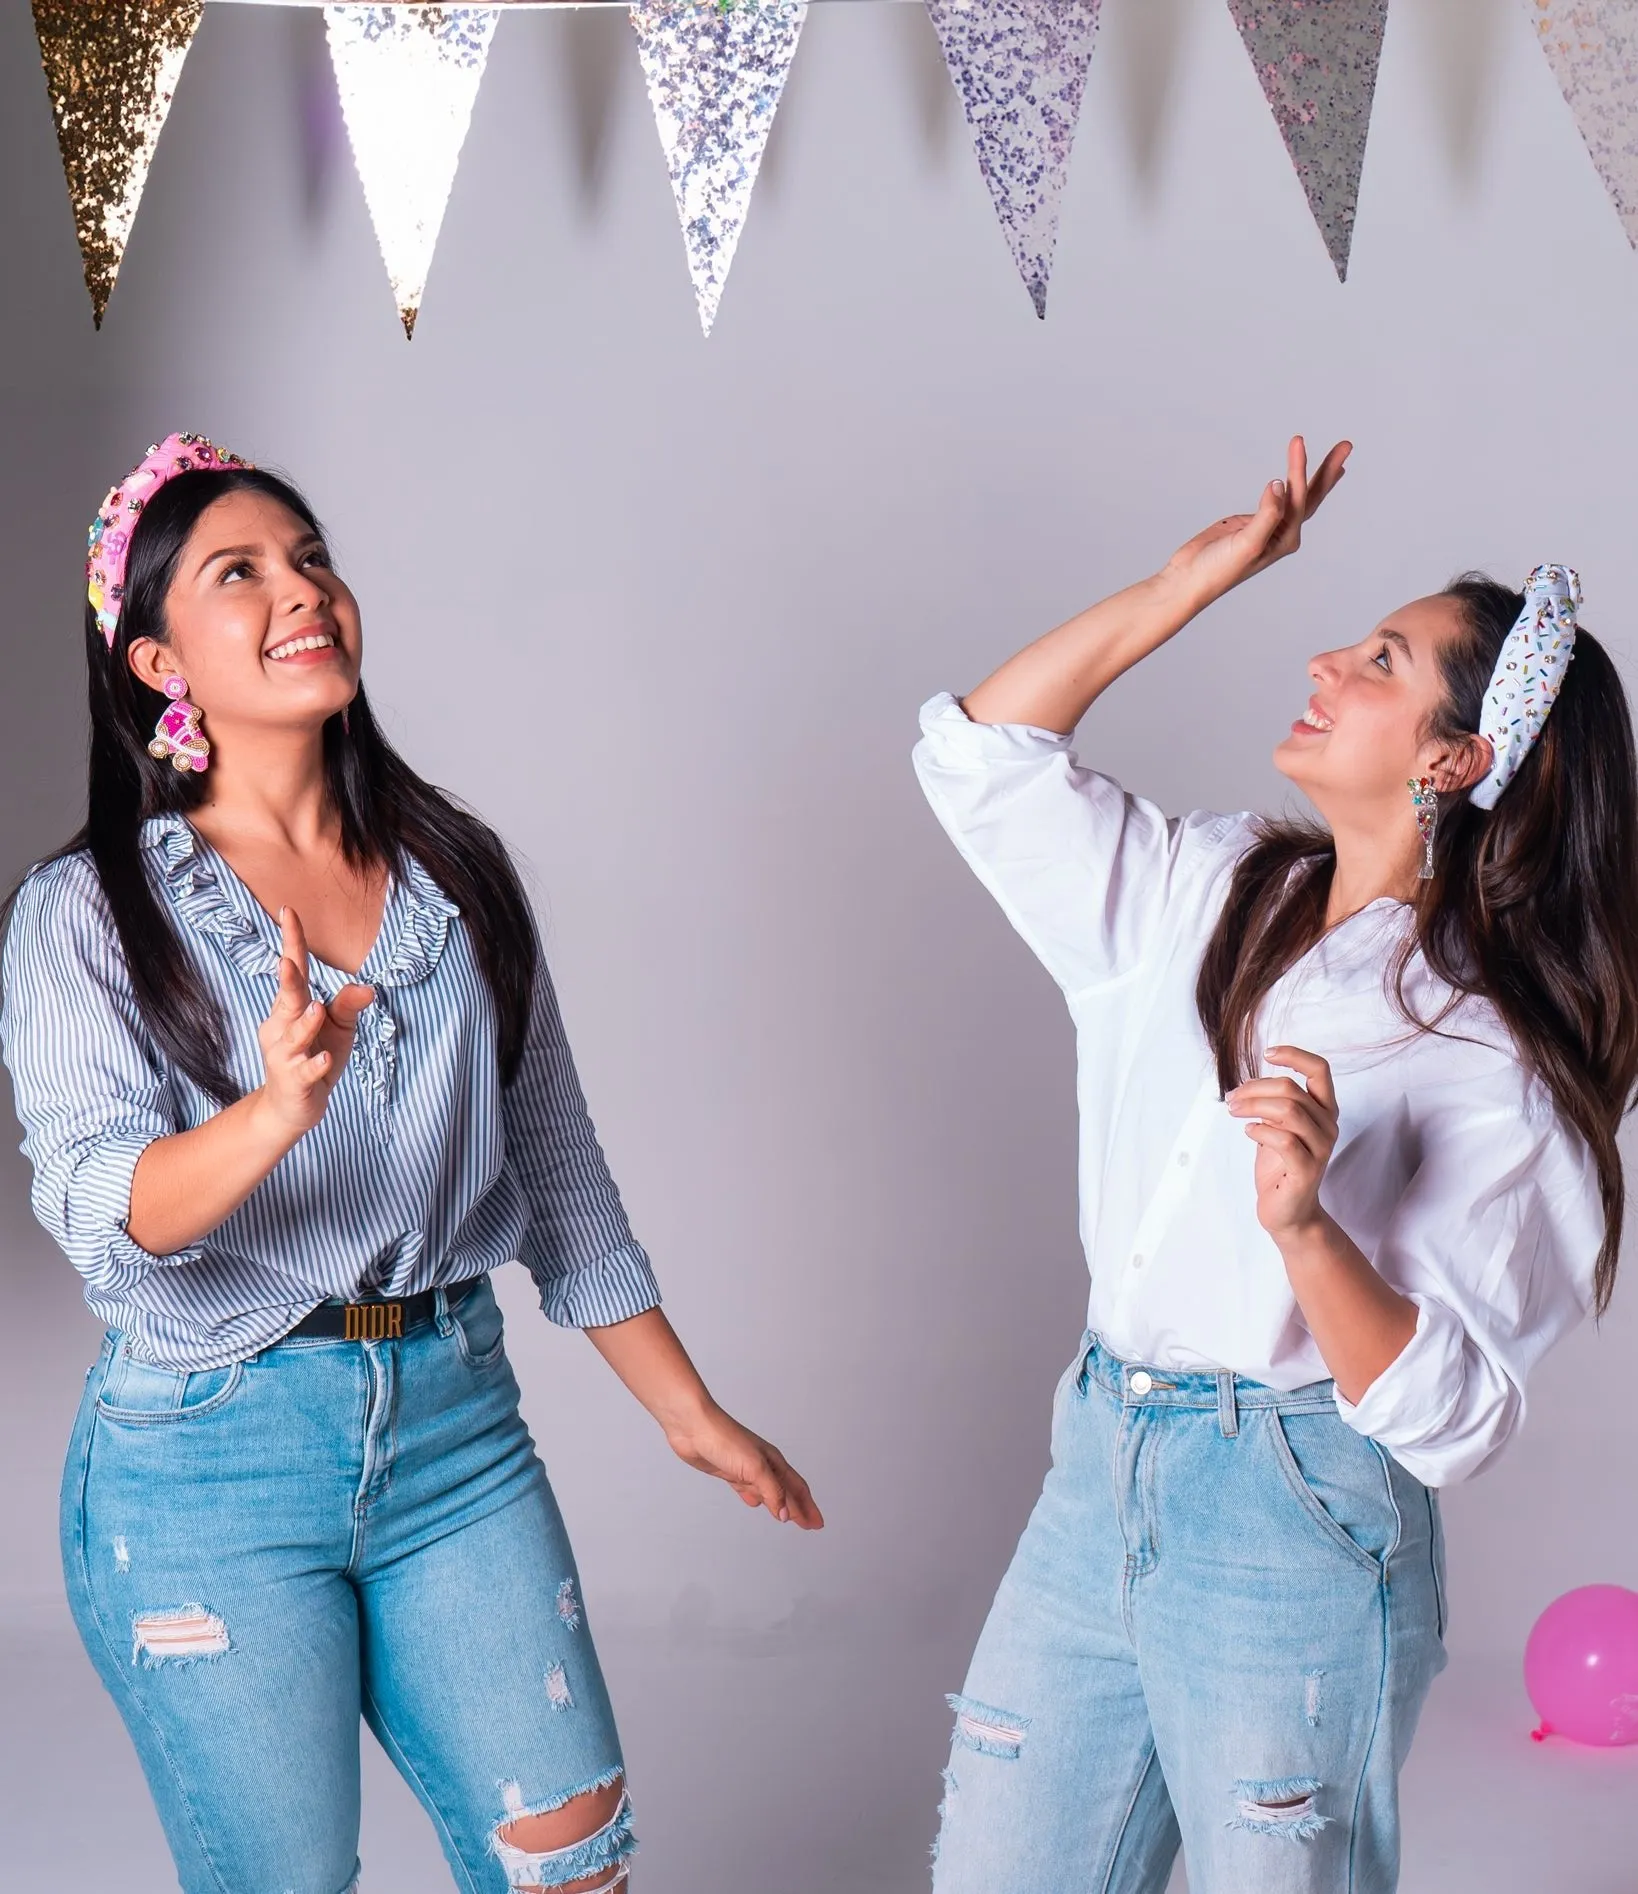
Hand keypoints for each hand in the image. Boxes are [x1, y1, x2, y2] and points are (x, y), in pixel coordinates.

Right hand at [255, 907, 373, 1139]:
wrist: (292, 1107)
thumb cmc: (315, 1056)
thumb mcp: (338, 1028)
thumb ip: (348, 1005)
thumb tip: (368, 986)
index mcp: (292, 1008)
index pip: (293, 970)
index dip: (291, 942)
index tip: (288, 911)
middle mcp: (282, 1027)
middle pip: (287, 999)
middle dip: (287, 980)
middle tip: (286, 960)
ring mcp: (285, 1055)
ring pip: (295, 1036)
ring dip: (305, 1024)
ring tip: (316, 1009)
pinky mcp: (294, 1081)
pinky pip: (305, 1071)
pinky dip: (315, 1066)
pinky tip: (324, 1062)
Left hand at [666, 1402, 824, 1529]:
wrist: (693, 1427)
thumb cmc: (724, 1438)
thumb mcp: (755, 1468)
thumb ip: (772, 1492)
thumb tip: (786, 1514)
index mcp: (774, 1462)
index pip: (797, 1489)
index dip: (809, 1507)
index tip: (817, 1523)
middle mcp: (763, 1465)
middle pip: (787, 1492)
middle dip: (799, 1508)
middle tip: (809, 1525)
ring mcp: (746, 1469)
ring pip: (768, 1492)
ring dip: (779, 1505)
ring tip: (788, 1517)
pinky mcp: (728, 1472)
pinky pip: (747, 1489)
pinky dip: (754, 1498)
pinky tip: (754, 1503)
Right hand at [1162, 436, 1350, 609]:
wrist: (1189, 579)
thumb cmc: (1217, 569)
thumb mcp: (1247, 544)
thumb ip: (1267, 515)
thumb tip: (1280, 485)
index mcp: (1286, 539)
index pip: (1299, 498)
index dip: (1299, 469)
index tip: (1297, 442)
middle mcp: (1282, 533)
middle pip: (1311, 496)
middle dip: (1327, 470)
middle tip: (1346, 445)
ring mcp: (1268, 527)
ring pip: (1297, 496)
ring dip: (1313, 475)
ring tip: (1334, 457)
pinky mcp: (1251, 522)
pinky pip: (1276, 499)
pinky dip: (1289, 485)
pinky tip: (1292, 480)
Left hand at [1227, 1045, 1338, 1243]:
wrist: (1288, 1212)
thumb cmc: (1280, 1166)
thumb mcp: (1275, 1126)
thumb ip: (1272, 1103)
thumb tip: (1250, 1083)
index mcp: (1323, 1110)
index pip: (1320, 1070)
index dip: (1295, 1055)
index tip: (1268, 1053)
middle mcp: (1328, 1126)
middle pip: (1291, 1090)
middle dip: (1254, 1089)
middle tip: (1231, 1098)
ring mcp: (1321, 1149)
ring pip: (1289, 1111)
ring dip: (1253, 1106)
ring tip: (1234, 1111)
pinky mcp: (1308, 1170)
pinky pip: (1284, 1140)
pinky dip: (1260, 1131)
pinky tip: (1248, 1132)